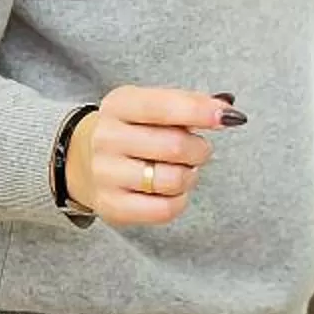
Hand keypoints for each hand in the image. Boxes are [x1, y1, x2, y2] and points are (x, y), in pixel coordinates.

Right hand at [66, 86, 240, 226]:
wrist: (83, 159)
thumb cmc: (133, 130)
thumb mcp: (151, 106)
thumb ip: (189, 104)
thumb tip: (227, 108)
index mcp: (119, 104)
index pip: (165, 107)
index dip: (202, 111)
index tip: (230, 117)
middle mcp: (107, 137)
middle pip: (175, 146)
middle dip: (199, 149)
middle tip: (196, 149)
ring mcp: (106, 174)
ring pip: (173, 180)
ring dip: (189, 175)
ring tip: (180, 169)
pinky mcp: (112, 206)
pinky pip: (165, 209)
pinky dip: (179, 200)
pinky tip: (171, 190)